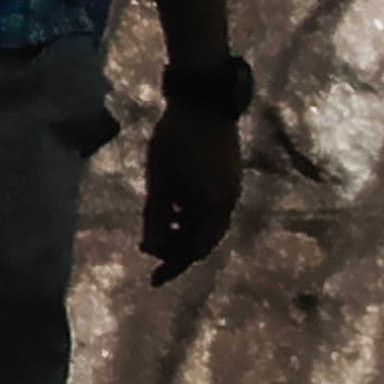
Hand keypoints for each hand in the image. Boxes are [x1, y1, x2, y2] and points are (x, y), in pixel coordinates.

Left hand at [142, 102, 242, 285]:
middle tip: (154, 261)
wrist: (205, 102)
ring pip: (210, 227)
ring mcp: (232, 190)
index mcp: (212, 208)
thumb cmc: (175, 141)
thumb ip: (156, 218)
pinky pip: (213, 211)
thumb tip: (151, 251)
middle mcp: (228, 204)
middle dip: (179, 254)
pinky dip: (193, 220)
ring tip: (160, 238)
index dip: (173, 267)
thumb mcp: (159, 182)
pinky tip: (175, 213)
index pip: (193, 250)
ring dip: (186, 236)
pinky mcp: (230, 179)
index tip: (153, 280)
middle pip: (204, 242)